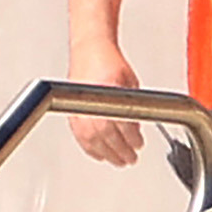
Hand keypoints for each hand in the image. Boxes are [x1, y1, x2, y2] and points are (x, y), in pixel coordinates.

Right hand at [66, 40, 144, 166]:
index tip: (138, 144)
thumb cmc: (109, 62)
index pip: (121, 124)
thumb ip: (133, 106)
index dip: (131, 138)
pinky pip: (81, 139)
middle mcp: (90, 103)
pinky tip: (100, 154)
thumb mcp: (130, 83)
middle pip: (106, 137)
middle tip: (130, 158)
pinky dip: (92, 150)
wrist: (89, 51)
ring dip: (107, 154)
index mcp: (106, 92)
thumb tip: (136, 128)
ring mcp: (79, 110)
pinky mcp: (73, 116)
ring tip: (118, 161)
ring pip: (93, 142)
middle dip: (121, 151)